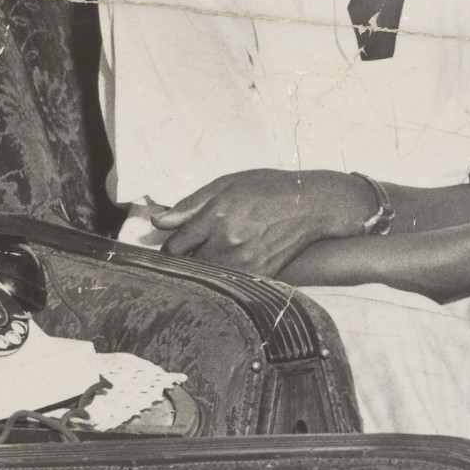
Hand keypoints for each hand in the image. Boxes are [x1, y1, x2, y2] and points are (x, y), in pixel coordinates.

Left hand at [147, 169, 374, 275]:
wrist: (311, 205)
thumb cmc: (267, 189)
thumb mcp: (226, 185)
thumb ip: (190, 204)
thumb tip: (158, 221)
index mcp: (215, 217)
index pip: (175, 246)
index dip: (169, 248)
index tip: (172, 247)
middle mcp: (228, 241)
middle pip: (188, 266)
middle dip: (184, 261)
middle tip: (189, 255)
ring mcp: (246, 261)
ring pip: (208, 277)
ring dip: (204, 271)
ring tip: (211, 259)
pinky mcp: (261, 274)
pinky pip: (232, 284)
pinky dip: (226, 278)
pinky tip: (230, 267)